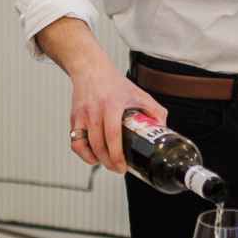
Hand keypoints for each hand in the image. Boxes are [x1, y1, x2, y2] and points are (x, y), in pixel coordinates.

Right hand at [68, 57, 165, 173]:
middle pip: (99, 145)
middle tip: (119, 169)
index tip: (124, 166)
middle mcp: (95, 111)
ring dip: (97, 160)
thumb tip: (163, 128)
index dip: (117, 155)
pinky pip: (75, 142)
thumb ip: (153, 110)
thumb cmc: (114, 82)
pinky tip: (92, 156)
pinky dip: (83, 153)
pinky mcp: (74, 118)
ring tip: (108, 164)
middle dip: (109, 162)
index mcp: (112, 105)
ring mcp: (82, 115)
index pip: (113, 135)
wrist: (90, 69)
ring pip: (85, 146)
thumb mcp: (138, 93)